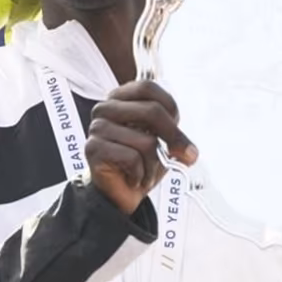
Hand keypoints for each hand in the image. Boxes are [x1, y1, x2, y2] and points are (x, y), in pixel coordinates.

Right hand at [85, 81, 197, 214]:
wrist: (119, 193)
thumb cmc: (139, 162)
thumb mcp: (161, 141)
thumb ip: (173, 134)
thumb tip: (188, 150)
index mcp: (120, 98)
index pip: (148, 88)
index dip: (169, 105)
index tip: (178, 123)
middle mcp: (106, 108)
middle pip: (151, 111)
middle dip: (174, 137)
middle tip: (188, 156)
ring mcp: (97, 127)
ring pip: (146, 141)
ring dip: (154, 164)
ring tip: (146, 171)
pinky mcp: (93, 148)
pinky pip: (132, 158)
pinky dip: (141, 174)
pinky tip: (134, 178)